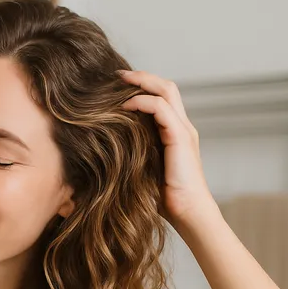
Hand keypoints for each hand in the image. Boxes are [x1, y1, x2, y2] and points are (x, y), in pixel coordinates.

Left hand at [119, 70, 216, 228]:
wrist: (188, 213)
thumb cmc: (163, 198)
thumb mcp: (142, 169)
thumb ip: (132, 154)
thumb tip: (99, 149)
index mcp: (174, 132)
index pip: (161, 97)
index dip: (141, 87)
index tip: (115, 86)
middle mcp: (182, 126)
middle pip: (166, 86)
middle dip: (141, 77)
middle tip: (116, 75)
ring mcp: (183, 130)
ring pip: (166, 90)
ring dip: (141, 82)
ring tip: (118, 82)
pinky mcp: (181, 138)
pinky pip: (161, 108)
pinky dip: (142, 102)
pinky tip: (124, 106)